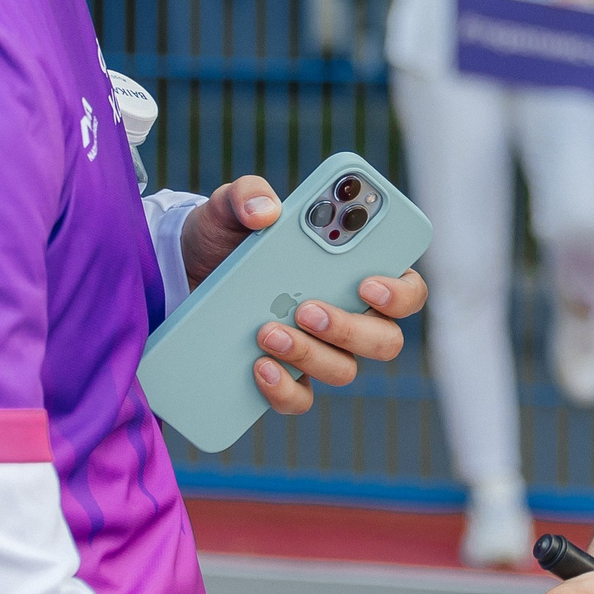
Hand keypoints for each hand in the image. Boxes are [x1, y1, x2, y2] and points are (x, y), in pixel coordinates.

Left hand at [177, 175, 431, 418]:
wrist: (186, 271)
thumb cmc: (228, 234)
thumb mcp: (231, 207)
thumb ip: (248, 195)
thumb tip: (265, 211)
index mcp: (357, 270)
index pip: (407, 287)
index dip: (400, 292)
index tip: (368, 282)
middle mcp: (350, 314)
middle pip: (383, 338)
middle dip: (350, 328)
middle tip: (307, 309)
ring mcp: (320, 349)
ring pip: (344, 369)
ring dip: (310, 354)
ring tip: (266, 332)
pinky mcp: (286, 375)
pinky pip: (299, 397)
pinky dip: (283, 388)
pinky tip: (258, 367)